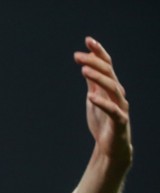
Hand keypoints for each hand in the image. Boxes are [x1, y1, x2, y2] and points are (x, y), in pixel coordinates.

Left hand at [74, 37, 131, 168]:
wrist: (110, 147)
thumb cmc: (102, 122)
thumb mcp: (94, 99)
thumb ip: (92, 83)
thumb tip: (87, 65)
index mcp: (111, 87)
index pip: (107, 65)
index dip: (99, 52)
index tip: (88, 40)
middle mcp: (118, 94)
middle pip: (109, 73)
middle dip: (94, 62)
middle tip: (78, 56)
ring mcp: (120, 106)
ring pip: (112, 87)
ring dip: (98, 78)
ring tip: (84, 70)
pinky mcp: (119, 121)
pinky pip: (112, 110)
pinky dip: (102, 103)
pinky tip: (90, 97)